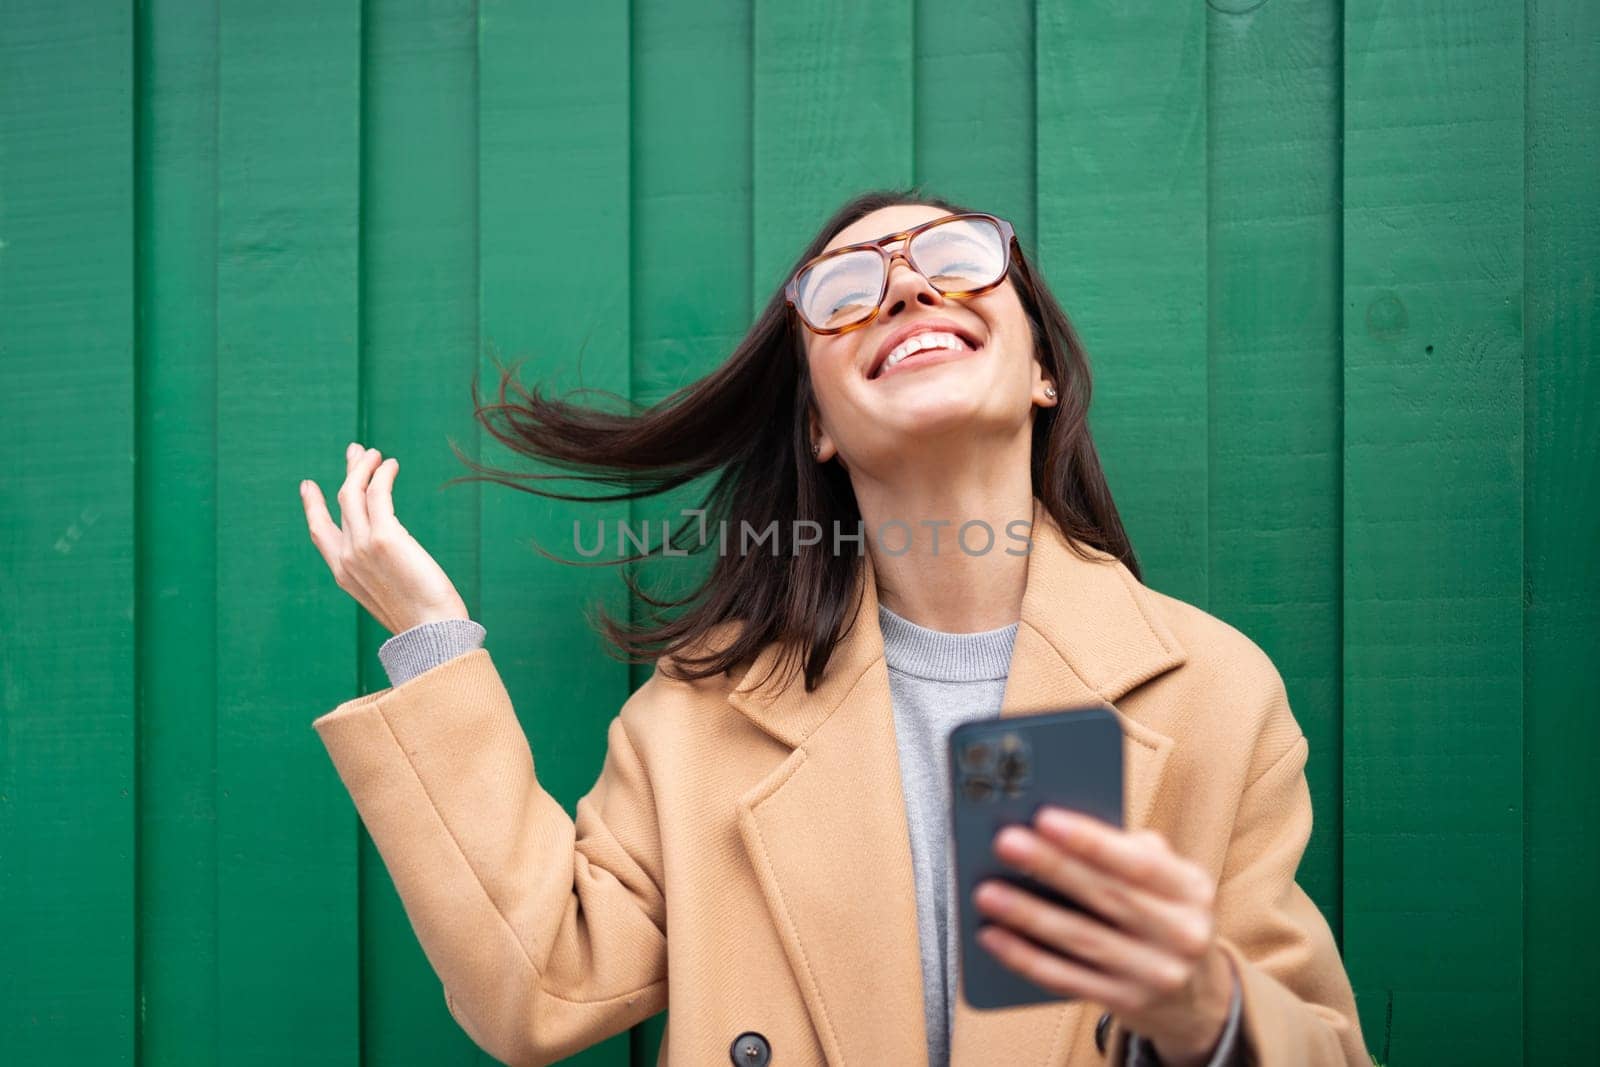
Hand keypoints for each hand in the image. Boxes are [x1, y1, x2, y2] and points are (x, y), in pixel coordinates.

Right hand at [300, 441, 469, 636]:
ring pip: (354, 493)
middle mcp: (346, 557)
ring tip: (378, 453)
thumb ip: (382, 571)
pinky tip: (391, 465)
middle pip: (341, 503)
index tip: (308, 486)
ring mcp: (361, 546)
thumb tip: (393, 554)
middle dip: (349, 473)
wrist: (431, 632)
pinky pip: (378, 494)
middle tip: (357, 452)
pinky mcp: (384, 537)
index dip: (312, 507)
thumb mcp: (390, 593)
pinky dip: (382, 475)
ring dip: (364, 467)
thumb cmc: (422, 618)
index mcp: (343, 574)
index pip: (319, 533)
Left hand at [973, 807, 1234, 1065]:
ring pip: (1082, 940)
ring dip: (1029, 915)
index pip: (1140, 861)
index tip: (1044, 817)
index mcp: (1191, 889)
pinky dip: (1026, 958)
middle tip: (1005, 843)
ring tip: (986, 892)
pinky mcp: (1127, 1004)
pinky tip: (993, 937)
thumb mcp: (1167, 880)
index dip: (1090, 840)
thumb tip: (1054, 827)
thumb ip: (1125, 850)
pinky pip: (1067, 979)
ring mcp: (1156, 975)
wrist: (1196, 998)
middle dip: (1052, 867)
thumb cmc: (1161, 915)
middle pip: (1107, 897)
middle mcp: (1182, 934)